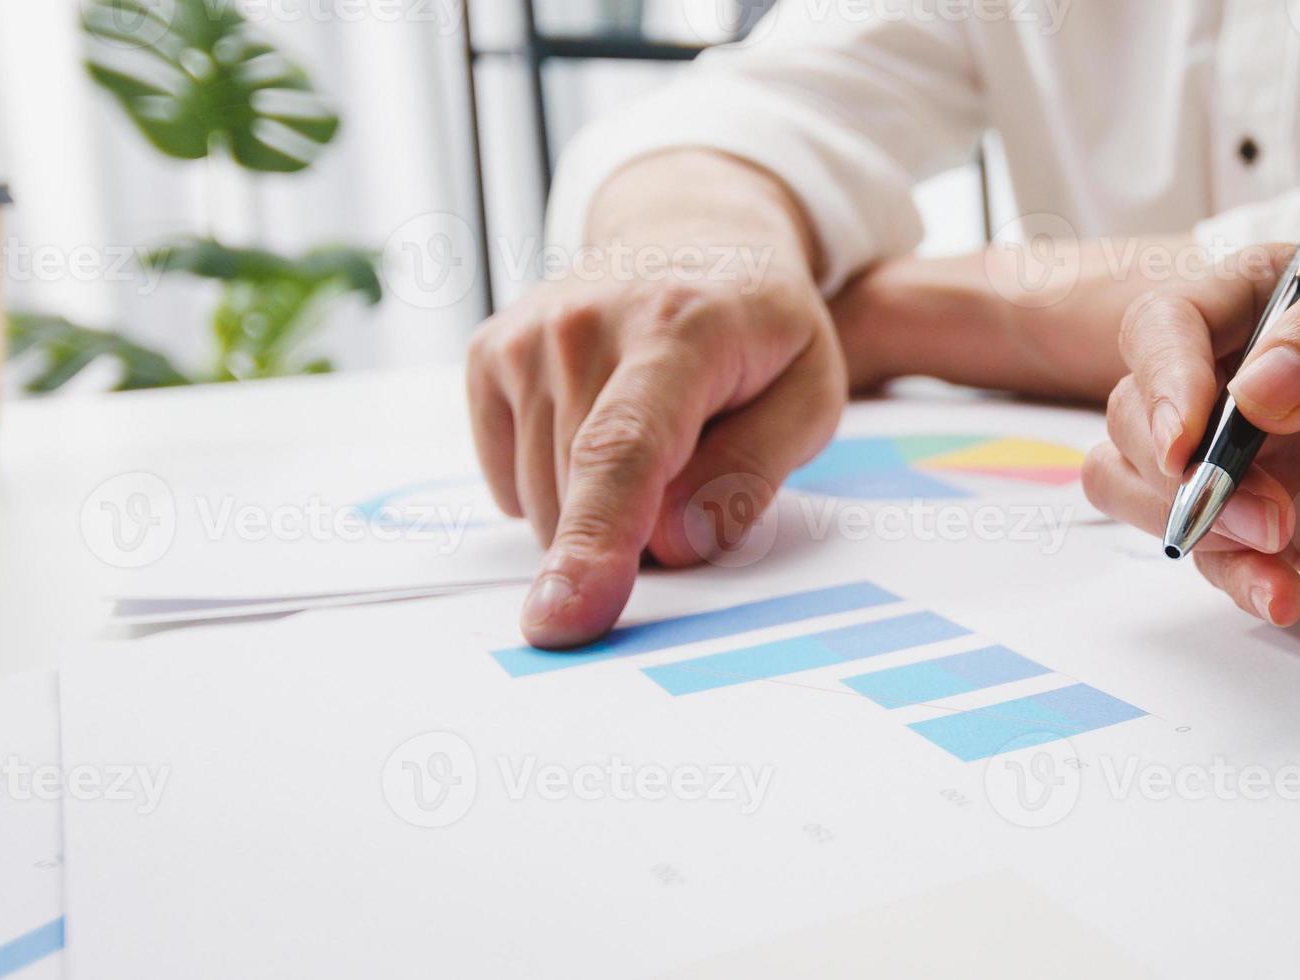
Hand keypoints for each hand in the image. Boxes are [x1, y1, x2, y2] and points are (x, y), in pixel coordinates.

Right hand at [469, 152, 843, 648]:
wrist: (693, 237)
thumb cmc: (760, 333)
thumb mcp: (810, 398)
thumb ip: (750, 475)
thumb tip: (672, 546)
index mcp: (682, 329)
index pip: (625, 450)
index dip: (597, 542)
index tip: (567, 618)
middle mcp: (586, 322)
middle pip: (581, 499)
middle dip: (637, 532)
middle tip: (695, 467)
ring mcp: (527, 336)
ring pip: (541, 505)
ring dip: (599, 512)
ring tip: (654, 438)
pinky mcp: (489, 355)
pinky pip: (509, 486)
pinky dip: (557, 487)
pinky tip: (599, 428)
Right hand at [1082, 236, 1299, 624]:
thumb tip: (1260, 386)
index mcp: (1278, 296)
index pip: (1169, 322)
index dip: (1163, 379)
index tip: (1191, 439)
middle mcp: (1251, 373)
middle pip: (1139, 414)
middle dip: (1178, 472)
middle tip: (1270, 513)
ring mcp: (1264, 457)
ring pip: (1149, 488)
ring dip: (1192, 530)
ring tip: (1280, 556)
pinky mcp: (1288, 527)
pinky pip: (1216, 556)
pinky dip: (1235, 581)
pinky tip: (1286, 595)